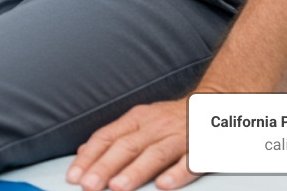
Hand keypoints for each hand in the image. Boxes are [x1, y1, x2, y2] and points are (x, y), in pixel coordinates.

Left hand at [67, 98, 195, 190]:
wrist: (213, 104)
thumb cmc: (170, 118)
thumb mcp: (139, 121)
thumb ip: (114, 137)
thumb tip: (84, 153)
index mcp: (137, 119)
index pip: (107, 137)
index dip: (89, 157)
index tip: (74, 176)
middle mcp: (155, 126)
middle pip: (126, 146)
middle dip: (105, 167)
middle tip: (89, 185)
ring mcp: (179, 137)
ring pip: (155, 154)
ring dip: (135, 171)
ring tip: (117, 187)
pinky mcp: (202, 148)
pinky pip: (190, 162)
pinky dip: (177, 174)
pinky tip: (164, 185)